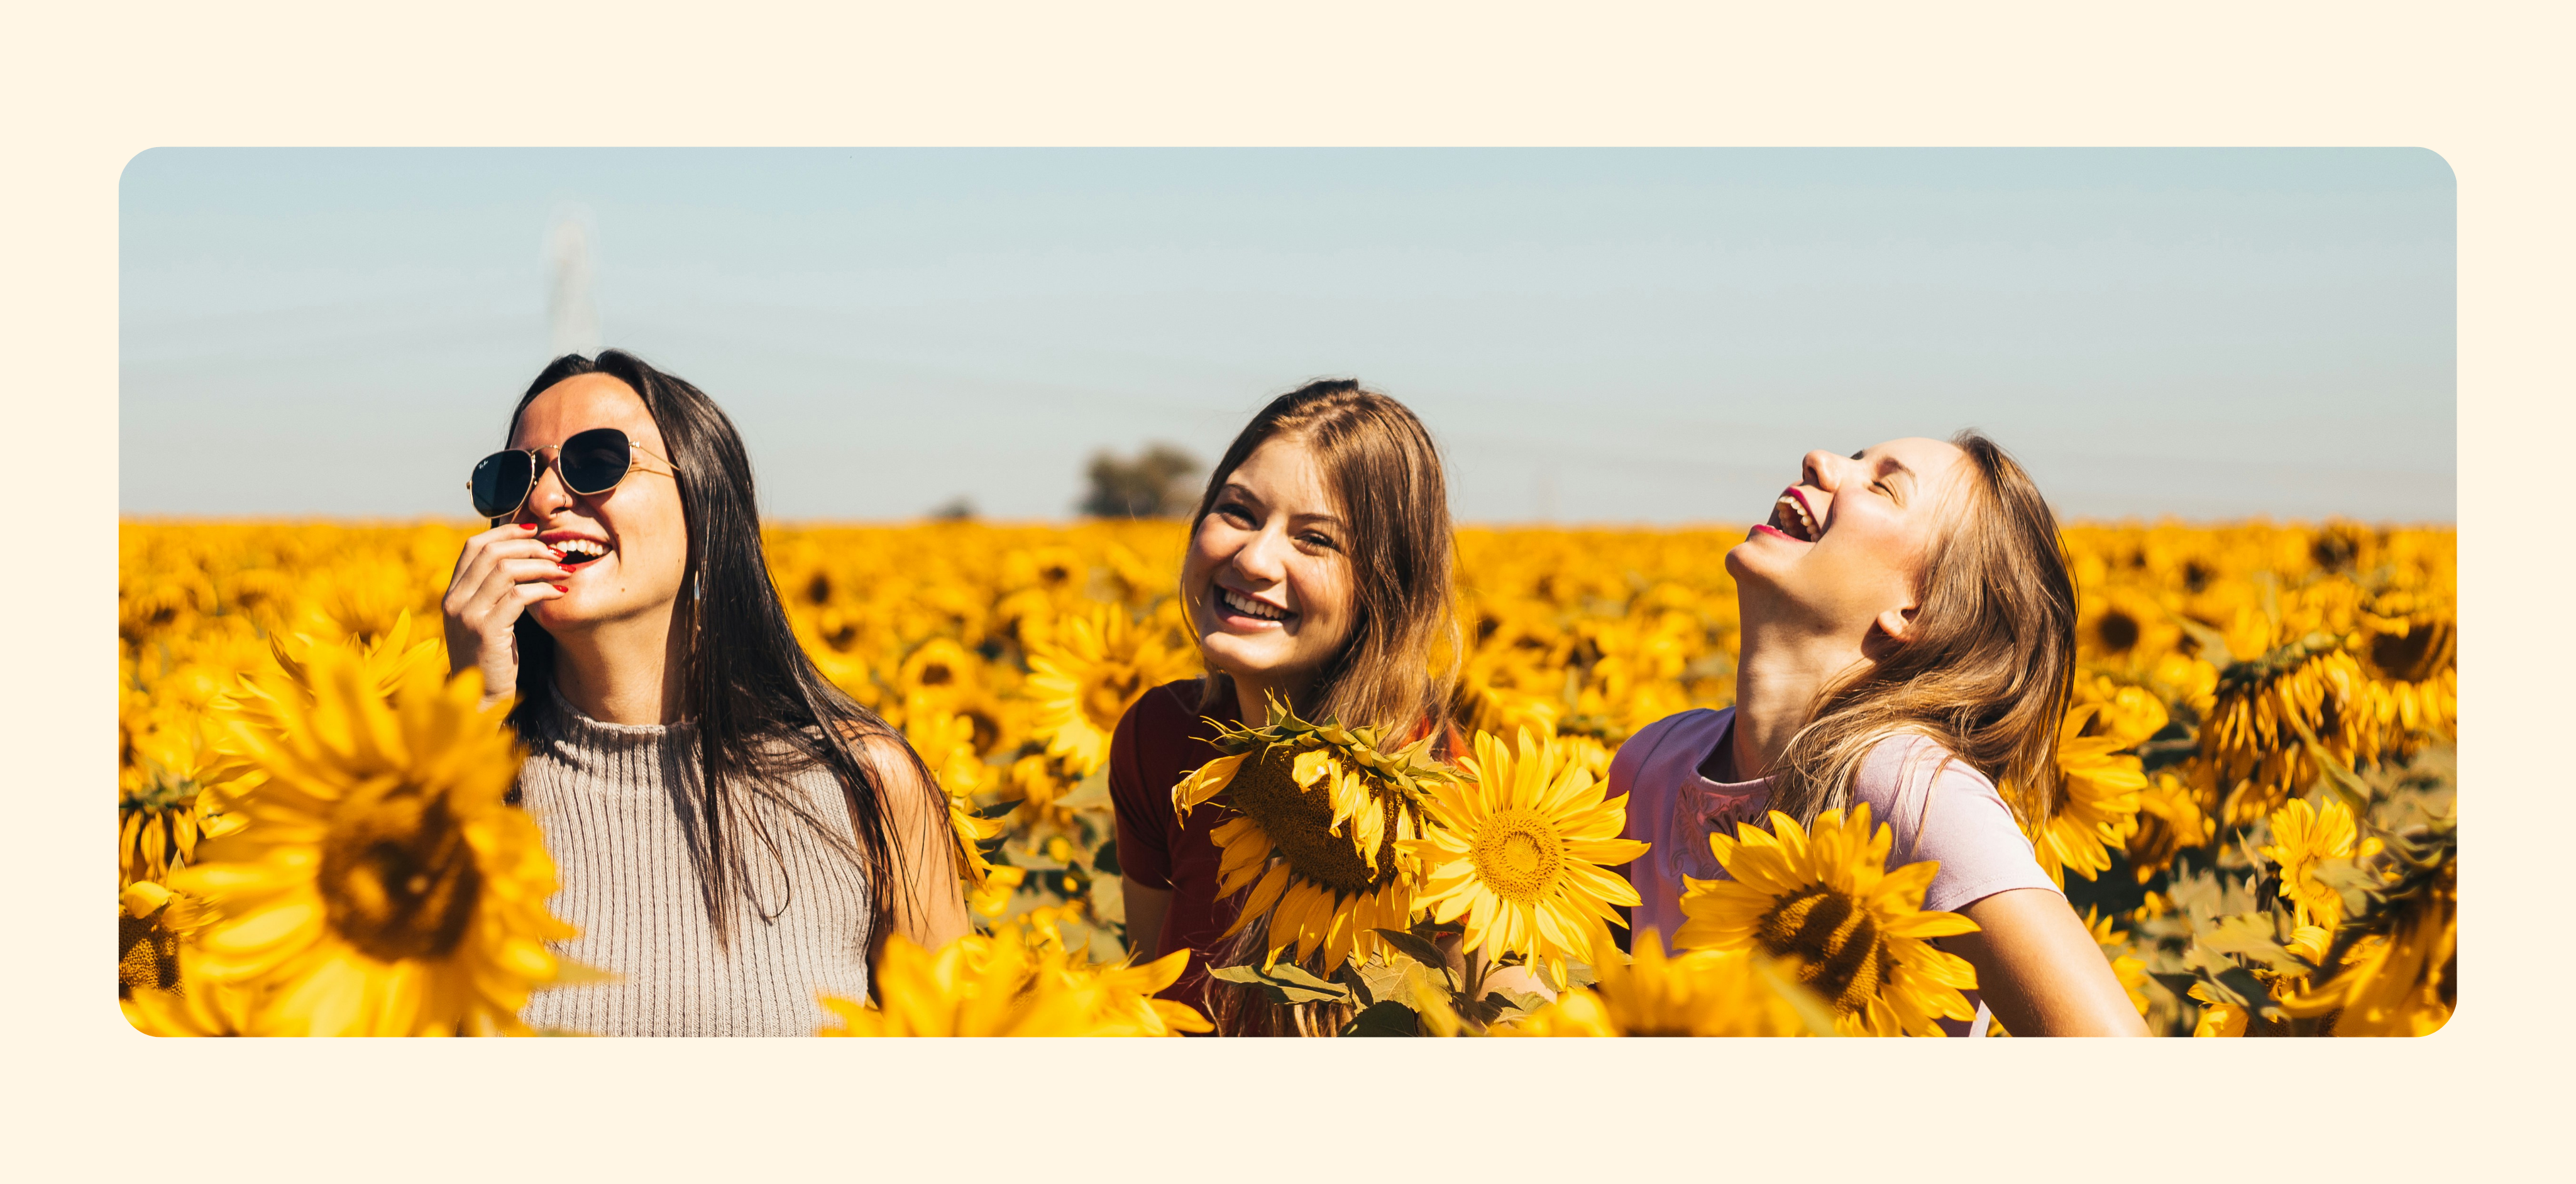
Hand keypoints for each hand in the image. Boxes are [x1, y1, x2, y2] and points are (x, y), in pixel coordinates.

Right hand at [441, 522, 567, 709]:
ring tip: (564, 569)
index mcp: (452, 593)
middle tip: (557, 552)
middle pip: (492, 552)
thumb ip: (494, 592)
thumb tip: (523, 558)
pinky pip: (518, 596)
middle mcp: (454, 600)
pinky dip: (543, 589)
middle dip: (530, 546)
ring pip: (506, 569)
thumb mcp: (487, 619)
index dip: (506, 532)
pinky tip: (560, 592)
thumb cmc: (492, 659)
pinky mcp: (486, 631)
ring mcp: (467, 615)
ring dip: (541, 565)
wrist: (479, 701)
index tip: (536, 531)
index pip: (474, 545)